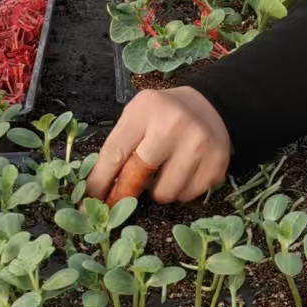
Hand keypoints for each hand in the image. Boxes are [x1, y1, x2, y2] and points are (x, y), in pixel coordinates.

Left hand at [88, 88, 231, 204]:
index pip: (115, 153)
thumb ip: (119, 145)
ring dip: (157, 192)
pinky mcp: (217, 163)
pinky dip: (179, 191)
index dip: (99, 181)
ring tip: (161, 174)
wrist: (209, 105)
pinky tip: (182, 173)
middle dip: (124, 193)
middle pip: (139, 175)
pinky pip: (187, 195)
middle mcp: (173, 125)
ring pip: (165, 193)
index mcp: (146, 110)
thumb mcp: (137, 115)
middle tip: (118, 201)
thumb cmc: (163, 114)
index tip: (89, 200)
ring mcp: (198, 144)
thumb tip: (97, 188)